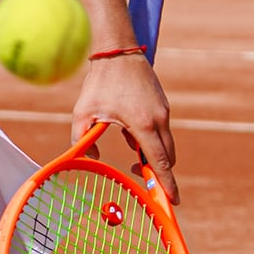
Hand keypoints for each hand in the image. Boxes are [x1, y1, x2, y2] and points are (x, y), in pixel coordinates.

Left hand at [71, 53, 177, 204]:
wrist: (117, 51)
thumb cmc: (100, 82)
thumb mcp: (83, 112)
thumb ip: (81, 139)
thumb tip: (89, 158)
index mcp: (143, 124)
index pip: (160, 162)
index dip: (166, 184)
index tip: (173, 201)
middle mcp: (159, 119)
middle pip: (167, 157)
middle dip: (158, 172)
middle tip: (138, 175)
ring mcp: (163, 111)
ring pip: (164, 143)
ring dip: (151, 153)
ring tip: (127, 145)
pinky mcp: (162, 105)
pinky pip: (160, 130)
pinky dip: (149, 138)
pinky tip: (128, 131)